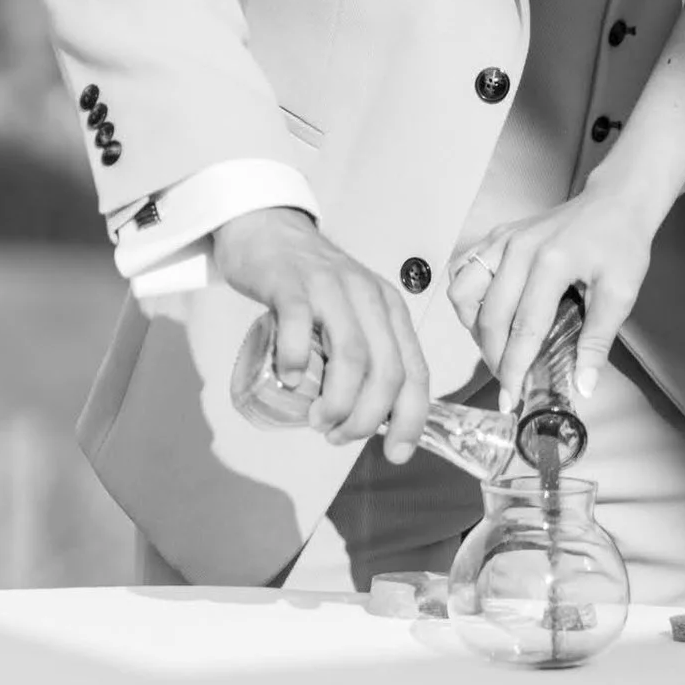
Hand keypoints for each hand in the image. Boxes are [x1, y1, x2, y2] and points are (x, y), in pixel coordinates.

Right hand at [210, 207, 431, 455]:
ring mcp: (330, 288)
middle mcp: (369, 298)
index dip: (411, 418)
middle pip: (386, 370)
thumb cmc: (311, 286)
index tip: (397, 453)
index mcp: (391, 311)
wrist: (269, 231)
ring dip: (338, 401)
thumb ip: (365, 356)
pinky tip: (291, 379)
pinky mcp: (290, 283)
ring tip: (318, 420)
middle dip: (367, 418)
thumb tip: (370, 421)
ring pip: (351, 354)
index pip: (416, 372)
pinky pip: (299, 324)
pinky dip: (297, 359)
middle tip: (338, 435)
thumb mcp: (352, 316)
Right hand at [447, 182, 663, 414]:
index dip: (514, 369)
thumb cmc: (622, 243)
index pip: (523, 329)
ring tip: (497, 344)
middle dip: (495, 358)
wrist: (617, 201)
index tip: (510, 400)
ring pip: (463, 292)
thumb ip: (598, 340)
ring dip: (474, 326)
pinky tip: (484, 312)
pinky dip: (465, 295)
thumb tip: (583, 386)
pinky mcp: (497, 235)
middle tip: (508, 380)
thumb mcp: (621, 293)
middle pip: (490, 317)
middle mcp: (518, 249)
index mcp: (551, 263)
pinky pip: (463, 268)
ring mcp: (503, 240)